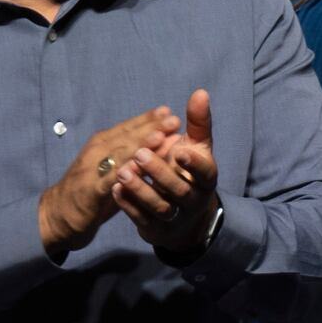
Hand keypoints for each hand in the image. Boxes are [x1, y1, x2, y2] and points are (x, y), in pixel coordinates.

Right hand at [38, 107, 180, 255]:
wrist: (59, 213)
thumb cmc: (96, 187)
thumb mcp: (117, 167)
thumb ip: (139, 154)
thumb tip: (168, 140)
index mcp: (104, 143)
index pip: (129, 127)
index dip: (149, 119)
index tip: (169, 111)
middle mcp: (98, 151)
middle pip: (127, 137)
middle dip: (151, 127)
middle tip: (174, 120)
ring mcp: (92, 169)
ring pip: (118, 154)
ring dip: (139, 145)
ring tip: (159, 137)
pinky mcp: (91, 190)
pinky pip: (108, 180)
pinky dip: (123, 173)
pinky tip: (138, 168)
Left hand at [112, 90, 219, 253]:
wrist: (185, 216)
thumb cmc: (189, 172)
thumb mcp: (197, 148)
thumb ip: (198, 122)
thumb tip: (200, 92)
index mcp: (207, 180)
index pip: (206, 172)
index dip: (194, 163)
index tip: (179, 150)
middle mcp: (195, 201)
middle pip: (180, 190)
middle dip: (160, 172)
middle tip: (140, 154)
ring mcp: (177, 218)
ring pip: (161, 207)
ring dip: (141, 189)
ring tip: (123, 172)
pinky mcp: (157, 229)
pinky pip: (143, 219)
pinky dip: (129, 205)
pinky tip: (115, 189)